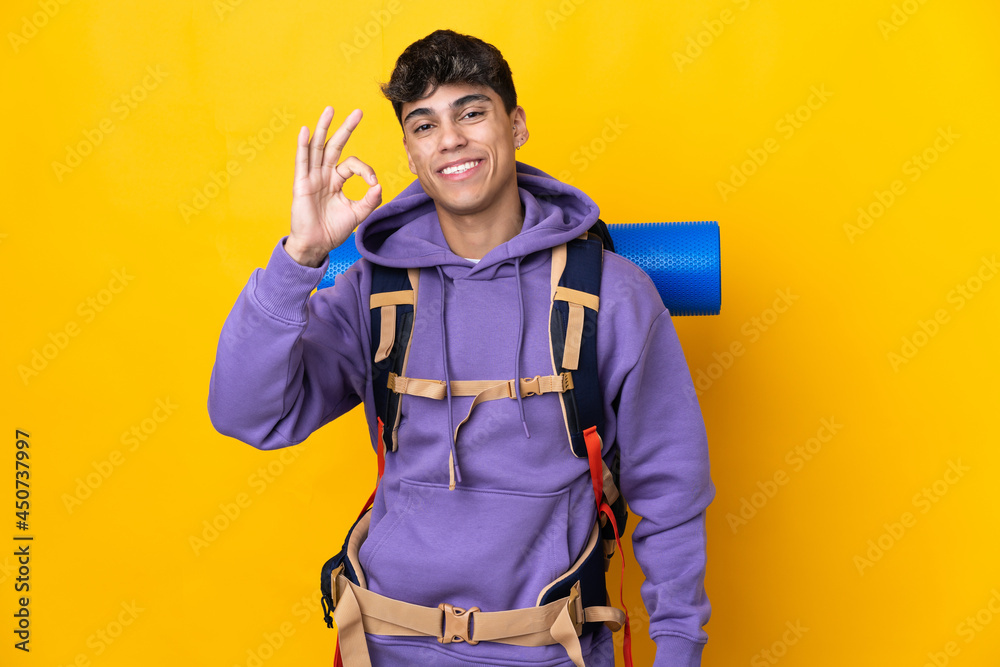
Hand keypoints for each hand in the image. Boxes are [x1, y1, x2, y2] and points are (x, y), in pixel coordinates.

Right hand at [286, 106, 381, 266]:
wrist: (316, 244)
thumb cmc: (334, 229)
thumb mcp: (357, 214)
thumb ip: (370, 200)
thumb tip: (379, 185)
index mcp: (337, 180)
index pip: (352, 164)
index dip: (365, 170)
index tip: (373, 183)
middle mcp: (324, 174)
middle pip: (335, 146)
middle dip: (346, 128)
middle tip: (358, 112)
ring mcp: (312, 177)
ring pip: (318, 148)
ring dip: (324, 128)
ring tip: (330, 110)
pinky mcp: (301, 184)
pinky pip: (302, 161)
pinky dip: (303, 146)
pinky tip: (306, 131)